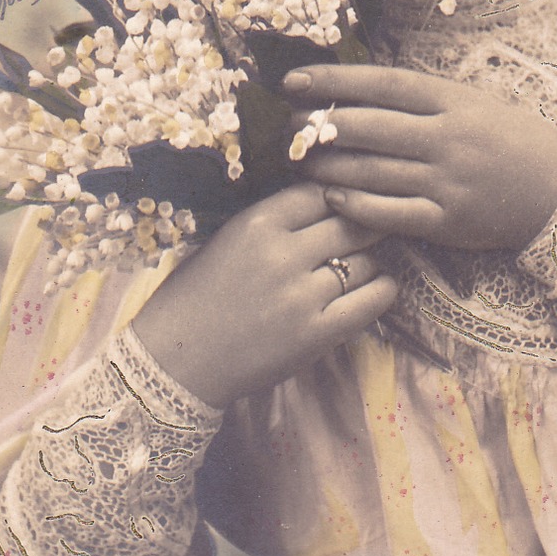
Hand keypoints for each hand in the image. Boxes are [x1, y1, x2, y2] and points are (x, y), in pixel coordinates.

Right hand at [132, 183, 395, 408]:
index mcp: (256, 224)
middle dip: (363, 223)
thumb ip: (272, 222)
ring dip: (370, 259)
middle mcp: (283, 254)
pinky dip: (382, 289)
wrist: (174, 363)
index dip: (336, 197)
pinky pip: (372, 300)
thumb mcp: (225, 240)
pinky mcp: (316, 334)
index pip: (318, 193)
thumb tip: (324, 203)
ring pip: (365, 260)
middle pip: (349, 222)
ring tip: (364, 263)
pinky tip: (378, 286)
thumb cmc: (192, 298)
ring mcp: (302, 295)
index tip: (343, 203)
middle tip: (372, 227)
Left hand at [283, 65, 556, 255]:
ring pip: (373, 171)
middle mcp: (448, 139)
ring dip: (330, 164)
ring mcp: (448, 182)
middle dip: (321, 125)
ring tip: (301, 160)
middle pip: (370, 127)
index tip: (295, 80)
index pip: (383, 85)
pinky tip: (332, 195)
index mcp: (455, 102)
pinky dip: (356, 204)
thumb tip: (363, 88)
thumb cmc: (514, 140)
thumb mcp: (477, 103)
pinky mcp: (448, 222)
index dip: (334, 81)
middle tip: (290, 124)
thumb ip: (426, 98)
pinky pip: (391, 213)